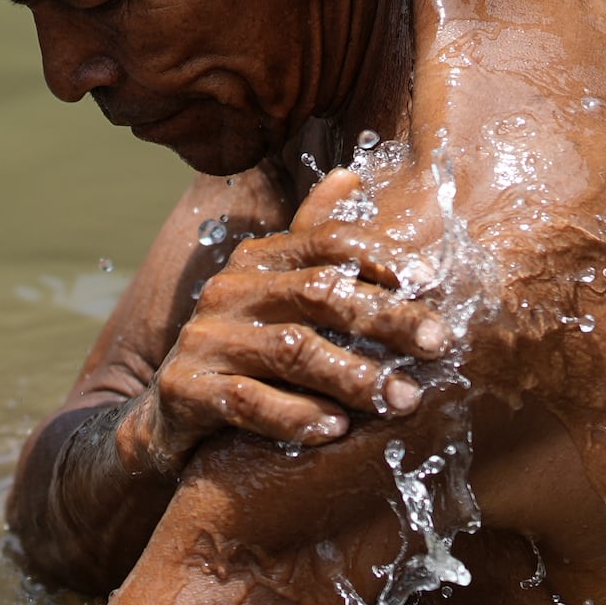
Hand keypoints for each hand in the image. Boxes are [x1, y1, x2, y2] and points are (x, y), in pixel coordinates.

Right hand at [135, 169, 448, 473]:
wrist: (167, 416)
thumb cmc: (243, 351)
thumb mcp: (274, 293)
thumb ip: (311, 243)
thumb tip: (351, 174)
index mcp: (259, 260)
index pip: (326, 241)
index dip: (381, 257)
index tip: (431, 283)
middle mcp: (229, 290)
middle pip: (319, 293)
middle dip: (386, 318)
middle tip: (438, 344)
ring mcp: (204, 339)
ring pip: (292, 349)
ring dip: (355, 375)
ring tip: (403, 399)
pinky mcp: (185, 390)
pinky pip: (248, 401)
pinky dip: (297, 415)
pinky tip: (337, 430)